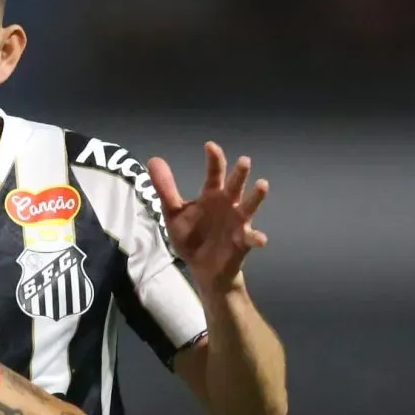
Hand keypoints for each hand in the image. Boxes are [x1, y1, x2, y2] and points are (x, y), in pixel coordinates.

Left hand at [147, 141, 269, 291]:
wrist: (202, 268)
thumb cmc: (192, 236)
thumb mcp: (174, 213)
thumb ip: (166, 188)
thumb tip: (153, 159)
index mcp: (212, 195)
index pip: (215, 173)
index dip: (214, 159)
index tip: (210, 146)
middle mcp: (228, 204)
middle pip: (235, 185)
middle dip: (239, 174)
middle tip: (244, 161)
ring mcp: (238, 222)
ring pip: (249, 206)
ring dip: (256, 196)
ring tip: (262, 184)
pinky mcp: (242, 242)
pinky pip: (252, 238)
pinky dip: (256, 238)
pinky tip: (260, 239)